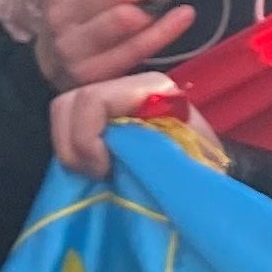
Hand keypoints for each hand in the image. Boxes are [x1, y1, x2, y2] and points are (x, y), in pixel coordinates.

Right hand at [35, 0, 194, 92]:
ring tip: (157, 4)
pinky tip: (183, 16)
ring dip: (151, 7)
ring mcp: (76, 47)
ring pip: (123, 18)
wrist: (58, 67)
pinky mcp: (95, 73)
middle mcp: (62, 17)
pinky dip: (166, 30)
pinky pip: (138, 48)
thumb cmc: (82, 22)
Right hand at [51, 72, 223, 179]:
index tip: (104, 171)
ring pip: (61, 113)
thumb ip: (161, 157)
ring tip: (94, 177)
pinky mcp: (96, 122)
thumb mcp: (194, 167)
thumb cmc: (207, 174)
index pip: (94, 99)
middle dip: (73, 144)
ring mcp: (108, 103)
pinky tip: (91, 174)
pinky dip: (70, 154)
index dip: (86, 136)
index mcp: (153, 89)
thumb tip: (122, 161)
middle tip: (95, 176)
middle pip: (69, 102)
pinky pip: (64, 129)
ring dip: (69, 150)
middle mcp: (125, 88)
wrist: (210, 182)